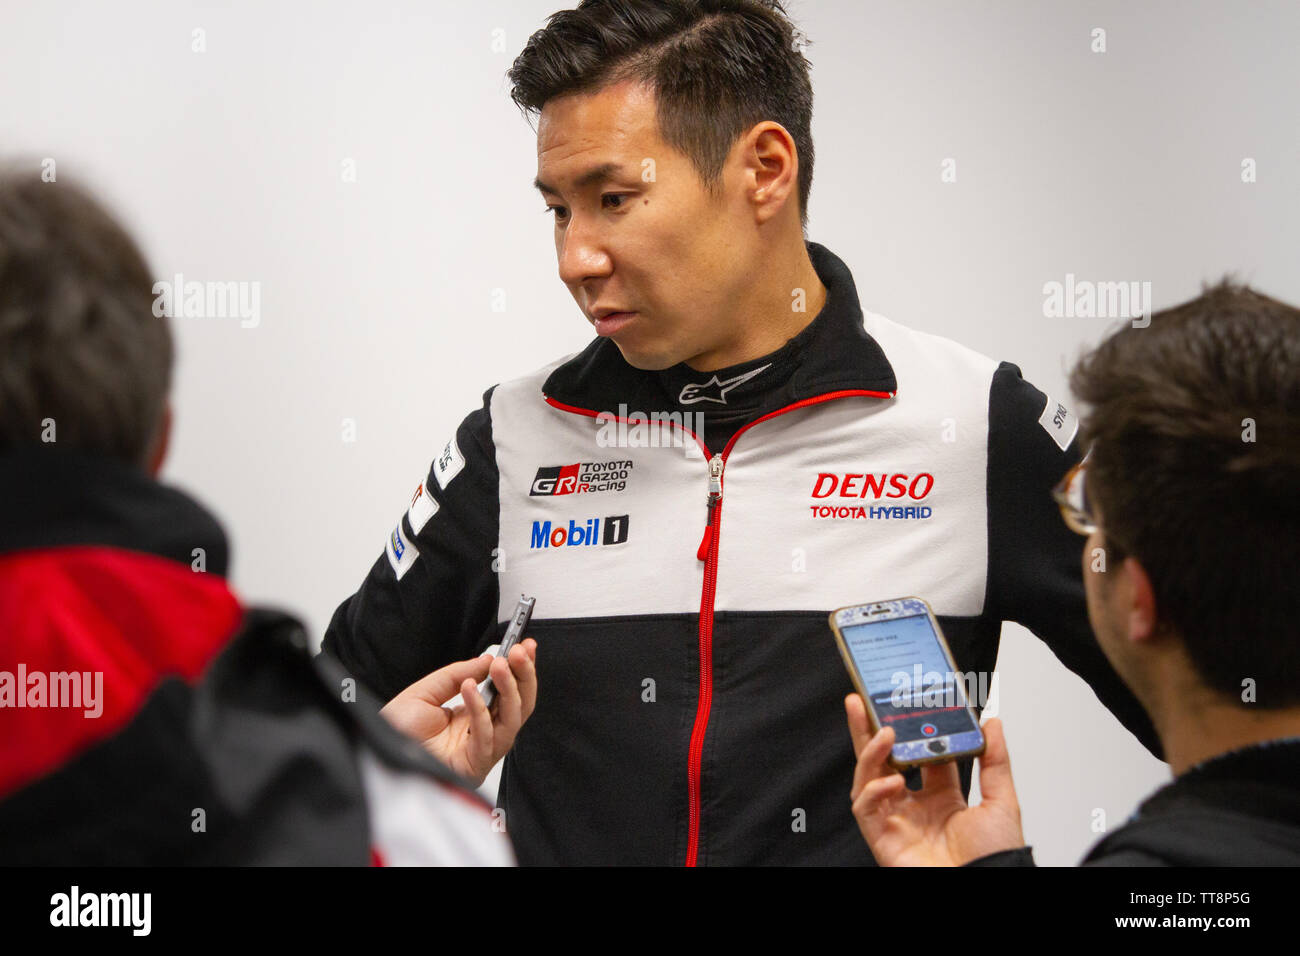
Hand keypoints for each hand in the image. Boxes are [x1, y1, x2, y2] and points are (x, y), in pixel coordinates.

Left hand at [380, 639, 537, 786]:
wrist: (376, 752)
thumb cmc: (396, 730)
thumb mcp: (426, 691)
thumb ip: (457, 674)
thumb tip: (487, 660)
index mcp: (474, 717)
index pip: (508, 693)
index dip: (519, 670)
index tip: (524, 646)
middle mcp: (483, 734)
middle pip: (519, 706)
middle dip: (523, 676)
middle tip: (520, 652)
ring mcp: (481, 751)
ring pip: (512, 720)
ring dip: (508, 688)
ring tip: (499, 665)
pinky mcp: (473, 764)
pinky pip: (487, 736)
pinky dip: (480, 709)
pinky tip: (470, 688)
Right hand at [845, 694, 1025, 865]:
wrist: (984, 887)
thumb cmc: (994, 859)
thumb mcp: (1001, 801)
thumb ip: (994, 761)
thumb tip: (991, 724)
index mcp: (941, 798)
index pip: (914, 755)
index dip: (907, 729)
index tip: (904, 704)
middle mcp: (913, 807)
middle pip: (882, 761)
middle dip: (867, 730)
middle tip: (861, 701)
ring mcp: (895, 821)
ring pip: (867, 779)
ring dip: (871, 752)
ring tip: (884, 732)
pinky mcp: (881, 837)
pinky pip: (865, 808)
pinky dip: (874, 790)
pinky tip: (892, 782)